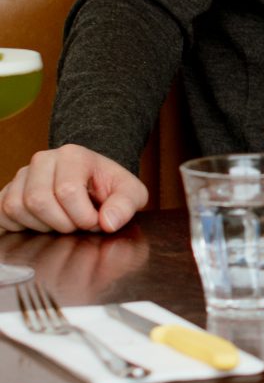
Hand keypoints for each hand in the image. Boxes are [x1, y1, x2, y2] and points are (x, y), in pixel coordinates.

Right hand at [0, 144, 149, 235]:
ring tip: (61, 221)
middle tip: (77, 224)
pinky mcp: (7, 191)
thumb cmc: (109, 188)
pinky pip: (2, 213)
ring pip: (16, 208)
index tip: (96, 221)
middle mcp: (43, 160)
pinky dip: (20, 226)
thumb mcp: (130, 193)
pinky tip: (42, 223)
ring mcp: (22, 175)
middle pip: (38, 201)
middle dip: (61, 223)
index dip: (83, 217)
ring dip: (41, 226)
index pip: (67, 191)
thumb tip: (108, 222)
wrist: (92, 183)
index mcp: (73, 155)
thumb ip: (126, 205)